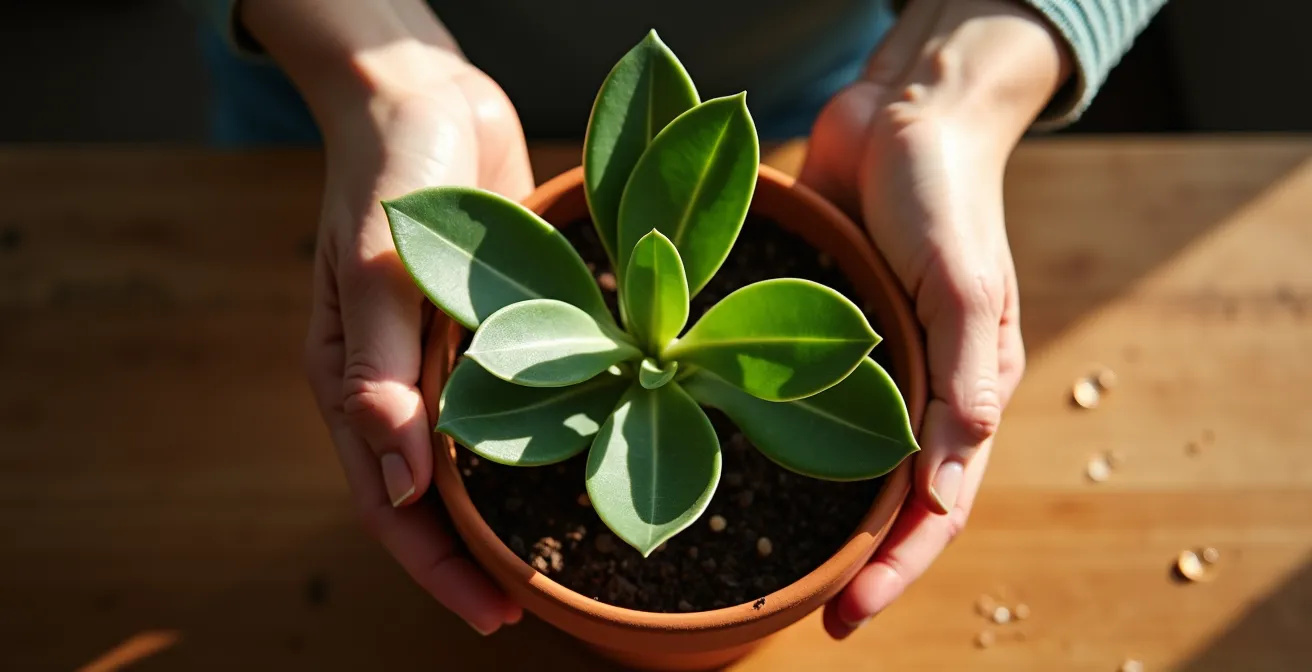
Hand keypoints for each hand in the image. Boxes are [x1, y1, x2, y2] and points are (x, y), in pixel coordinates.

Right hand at [300, 62, 533, 634]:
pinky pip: (510, 403)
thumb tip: (395, 484)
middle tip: (530, 608)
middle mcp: (396, 382)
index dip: (435, 565)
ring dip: (507, 513)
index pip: (386, 501)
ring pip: (472, 461)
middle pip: (429, 498)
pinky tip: (578, 466)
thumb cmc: (392, 170)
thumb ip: (378, 371)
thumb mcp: (378, 265)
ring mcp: (445, 359)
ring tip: (560, 561)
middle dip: (473, 559)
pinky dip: (535, 445)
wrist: (427, 95)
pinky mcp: (489, 329)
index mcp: (351, 380)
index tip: (491, 613)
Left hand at [797, 0, 1069, 637]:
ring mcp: (872, 370)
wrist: (905, 116)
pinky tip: (748, 480)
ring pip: (855, 471)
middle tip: (820, 622)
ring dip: (829, 526)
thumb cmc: (945, 192)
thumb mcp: (964, 275)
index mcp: (966, 389)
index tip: (852, 616)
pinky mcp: (827, 340)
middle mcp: (920, 392)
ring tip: (783, 578)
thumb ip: (967, 362)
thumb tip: (958, 460)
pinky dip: (792, 455)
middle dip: (865, 568)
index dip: (899, 567)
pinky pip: (812, 410)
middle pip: (897, 505)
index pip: (940, 506)